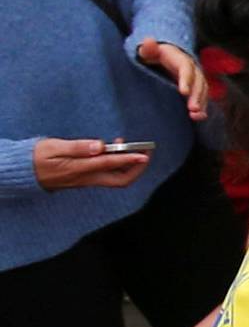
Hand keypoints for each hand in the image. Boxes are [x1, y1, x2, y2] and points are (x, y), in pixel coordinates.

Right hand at [33, 139, 150, 191]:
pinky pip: (108, 175)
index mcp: (80, 169)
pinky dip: (118, 164)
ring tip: (130, 145)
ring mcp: (88, 180)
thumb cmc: (38, 157)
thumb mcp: (54, 147)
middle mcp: (87, 178)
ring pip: (116, 178)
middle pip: (121, 180)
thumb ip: (78, 147)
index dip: (129, 159)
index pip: (110, 165)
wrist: (24, 173)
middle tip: (144, 150)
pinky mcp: (86, 179)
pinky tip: (115, 150)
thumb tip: (100, 146)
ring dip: (128, 164)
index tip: (144, 154)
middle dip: (137, 167)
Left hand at [136, 38, 208, 120]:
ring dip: (201, 103)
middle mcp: (192, 70)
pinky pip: (202, 98)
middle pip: (198, 82)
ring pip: (203, 91)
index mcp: (181, 60)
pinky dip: (202, 108)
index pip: (186, 68)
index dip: (186, 80)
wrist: (163, 57)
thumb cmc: (153, 55)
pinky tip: (198, 118)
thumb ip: (148, 49)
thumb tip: (148, 41)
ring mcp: (195, 80)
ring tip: (196, 115)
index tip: (183, 92)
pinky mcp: (194, 90)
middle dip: (197, 96)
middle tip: (192, 109)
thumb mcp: (148, 51)